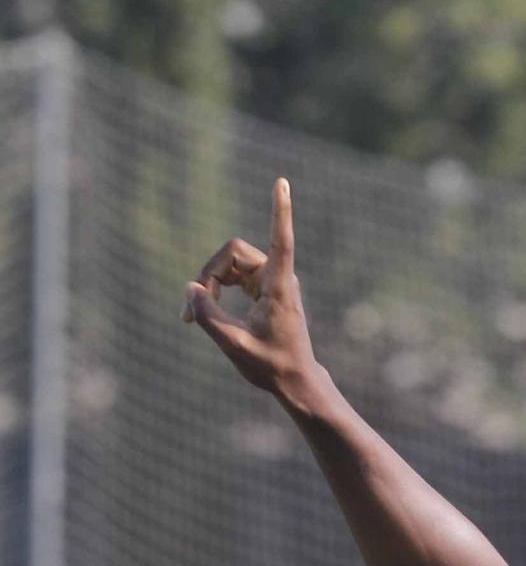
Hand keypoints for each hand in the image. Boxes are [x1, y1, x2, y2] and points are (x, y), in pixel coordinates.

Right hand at [182, 178, 318, 401]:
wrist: (295, 382)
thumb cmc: (271, 367)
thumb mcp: (233, 345)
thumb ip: (208, 315)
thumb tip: (192, 287)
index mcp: (279, 287)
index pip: (281, 241)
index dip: (279, 211)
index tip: (283, 182)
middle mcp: (278, 277)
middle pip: (232, 254)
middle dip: (208, 276)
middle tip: (190, 313)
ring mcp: (271, 280)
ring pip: (229, 263)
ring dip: (209, 284)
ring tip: (192, 316)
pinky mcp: (264, 287)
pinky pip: (232, 275)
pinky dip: (216, 289)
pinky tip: (201, 307)